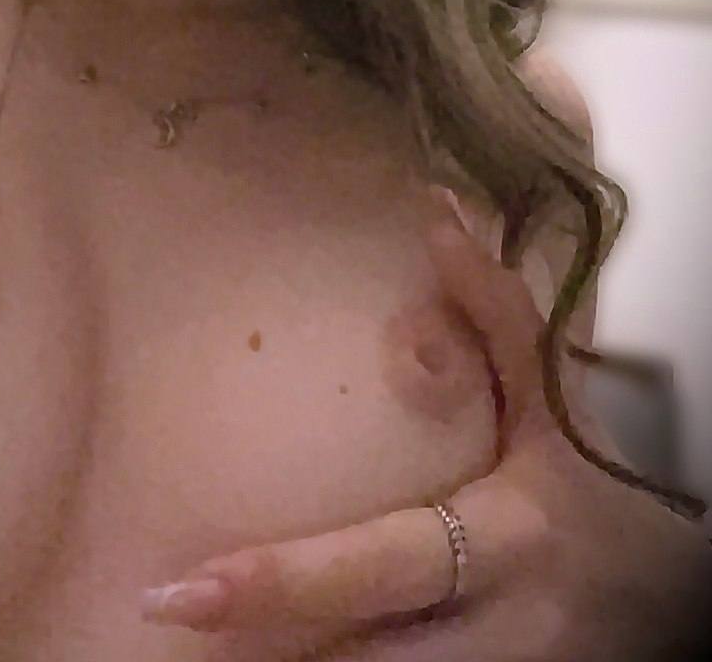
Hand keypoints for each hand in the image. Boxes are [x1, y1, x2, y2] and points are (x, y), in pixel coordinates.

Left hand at [140, 207, 711, 658]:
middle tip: (164, 605)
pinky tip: (266, 648)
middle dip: (265, 637)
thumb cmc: (586, 484)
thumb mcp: (554, 400)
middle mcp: (500, 630)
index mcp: (513, 539)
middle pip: (363, 658)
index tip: (187, 586)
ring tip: (199, 632)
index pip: (386, 562)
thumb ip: (497, 313)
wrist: (663, 599)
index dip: (285, 582)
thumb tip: (438, 210)